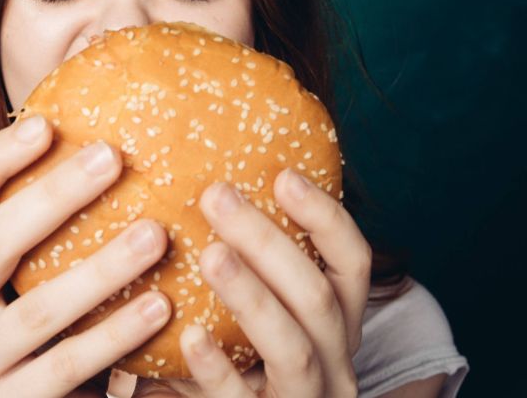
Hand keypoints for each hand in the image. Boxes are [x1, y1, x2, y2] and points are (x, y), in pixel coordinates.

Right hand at [0, 115, 172, 396]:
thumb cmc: (41, 315)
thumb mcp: (29, 266)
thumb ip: (47, 219)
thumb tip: (102, 133)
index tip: (47, 124)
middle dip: (52, 198)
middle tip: (112, 158)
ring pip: (35, 311)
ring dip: (100, 270)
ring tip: (156, 234)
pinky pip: (66, 366)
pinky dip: (115, 335)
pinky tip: (160, 305)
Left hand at [176, 169, 370, 396]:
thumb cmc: (243, 360)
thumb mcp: (261, 313)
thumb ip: (250, 263)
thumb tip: (206, 189)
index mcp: (338, 322)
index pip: (352, 262)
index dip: (325, 217)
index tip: (284, 175)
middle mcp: (334, 361)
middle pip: (317, 297)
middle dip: (267, 242)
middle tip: (216, 196)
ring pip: (292, 348)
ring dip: (252, 296)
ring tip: (210, 254)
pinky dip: (217, 367)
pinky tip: (190, 333)